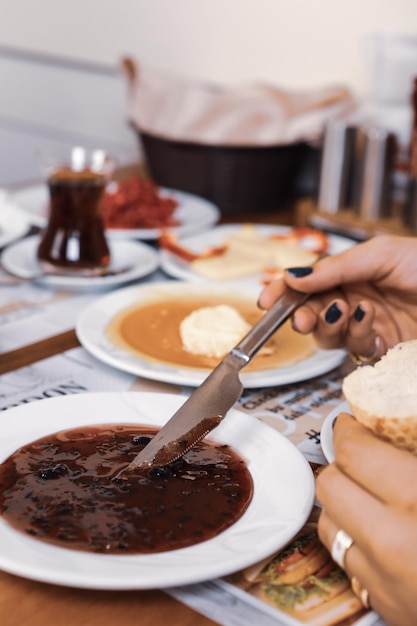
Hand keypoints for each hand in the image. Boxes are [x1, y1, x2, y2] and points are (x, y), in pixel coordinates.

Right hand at [258, 235, 416, 358]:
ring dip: (330, 325)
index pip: (308, 284)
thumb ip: (334, 268)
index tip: (267, 300)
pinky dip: (356, 335)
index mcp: (349, 273)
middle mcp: (353, 299)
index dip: (284, 293)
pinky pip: (355, 350)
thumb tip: (293, 276)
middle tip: (300, 318)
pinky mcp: (382, 348)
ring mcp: (366, 325)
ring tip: (347, 310)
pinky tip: (369, 320)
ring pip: (328, 335)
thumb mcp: (379, 255)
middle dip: (301, 316)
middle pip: (311, 313)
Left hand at [316, 414, 416, 625]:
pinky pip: (347, 562)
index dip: (350, 430)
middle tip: (361, 454)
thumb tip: (406, 425)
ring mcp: (386, 581)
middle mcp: (392, 543)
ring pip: (330, 523)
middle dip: (342, 463)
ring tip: (368, 491)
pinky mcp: (386, 607)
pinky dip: (355, 540)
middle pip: (330, 484)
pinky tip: (381, 531)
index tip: (354, 423)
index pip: (355, 452)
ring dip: (343, 501)